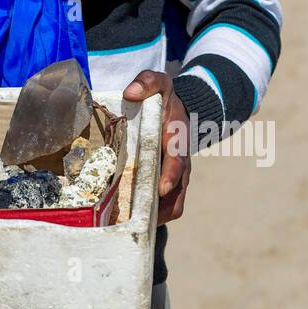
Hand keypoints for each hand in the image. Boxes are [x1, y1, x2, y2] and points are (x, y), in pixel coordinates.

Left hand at [123, 70, 191, 224]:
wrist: (174, 110)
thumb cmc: (162, 98)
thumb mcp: (158, 83)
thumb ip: (146, 82)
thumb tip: (130, 92)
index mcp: (178, 141)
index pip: (177, 162)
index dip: (170, 177)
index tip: (161, 189)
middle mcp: (180, 164)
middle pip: (176, 194)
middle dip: (160, 208)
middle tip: (138, 220)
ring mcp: (174, 177)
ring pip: (172, 206)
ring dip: (154, 218)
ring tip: (129, 226)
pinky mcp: (165, 185)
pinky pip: (162, 207)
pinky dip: (150, 216)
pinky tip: (127, 222)